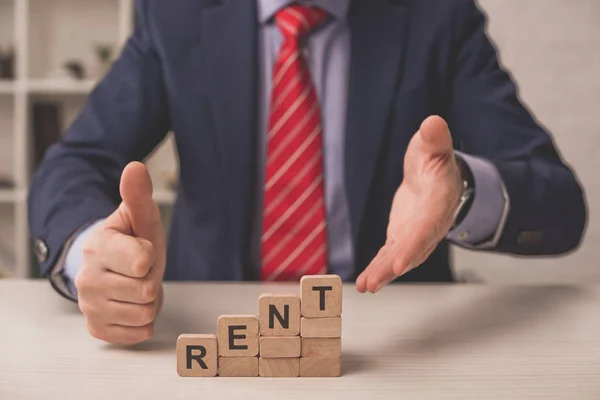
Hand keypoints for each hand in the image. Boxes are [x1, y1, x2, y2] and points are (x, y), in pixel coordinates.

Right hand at [75, 162, 166, 343]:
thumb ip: (138, 194)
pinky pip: (138, 332)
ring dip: (148, 300)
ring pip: (145, 313)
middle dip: (151, 280)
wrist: (111, 266)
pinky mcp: (97, 328)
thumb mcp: (139, 216)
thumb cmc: (131, 239)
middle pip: (147, 290)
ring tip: (136, 285)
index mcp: (99, 247)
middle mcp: (87, 279)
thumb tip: (135, 167)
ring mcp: (89, 306)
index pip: (142, 262)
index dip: (150, 256)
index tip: (141, 249)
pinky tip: (131, 303)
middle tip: (141, 271)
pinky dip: (142, 320)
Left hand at [356, 116, 462, 292]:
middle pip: (412, 248)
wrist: (432, 176)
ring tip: (367, 286)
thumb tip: (433, 123)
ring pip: (399, 257)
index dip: (414, 244)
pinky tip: (366, 282)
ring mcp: (415, 234)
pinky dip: (378, 268)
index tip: (400, 260)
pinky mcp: (401, 237)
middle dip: (394, 266)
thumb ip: (435, 139)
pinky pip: (389, 255)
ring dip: (383, 273)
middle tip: (376, 281)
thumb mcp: (434, 145)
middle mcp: (429, 224)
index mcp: (438, 202)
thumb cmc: (435, 160)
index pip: (426, 226)